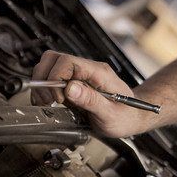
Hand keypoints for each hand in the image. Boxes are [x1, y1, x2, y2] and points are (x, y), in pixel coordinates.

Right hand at [31, 50, 154, 136]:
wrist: (133, 118)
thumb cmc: (126, 116)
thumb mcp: (110, 114)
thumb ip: (91, 100)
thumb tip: (69, 88)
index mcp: (99, 73)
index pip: (67, 61)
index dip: (55, 77)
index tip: (57, 98)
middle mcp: (88, 70)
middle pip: (53, 59)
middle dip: (44, 79)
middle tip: (47, 100)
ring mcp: (80, 75)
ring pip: (50, 66)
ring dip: (42, 84)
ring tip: (47, 102)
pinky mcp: (74, 83)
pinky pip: (52, 78)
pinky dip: (45, 89)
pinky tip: (50, 102)